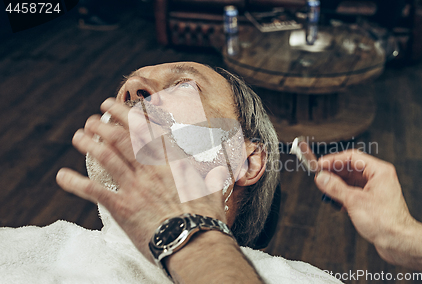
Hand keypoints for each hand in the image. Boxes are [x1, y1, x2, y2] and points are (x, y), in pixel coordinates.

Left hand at [56, 98, 228, 262]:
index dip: (131, 116)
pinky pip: (94, 191)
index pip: (150, 131)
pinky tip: (62, 176)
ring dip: (90, 143)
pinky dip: (75, 183)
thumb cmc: (205, 219)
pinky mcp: (122, 207)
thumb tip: (220, 170)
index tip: (119, 107)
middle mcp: (152, 169)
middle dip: (106, 123)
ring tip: (79, 135)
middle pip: (124, 138)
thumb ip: (212, 177)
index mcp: (173, 162)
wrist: (194, 242)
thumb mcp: (213, 192)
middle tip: (94, 117)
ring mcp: (136, 187)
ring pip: (107, 157)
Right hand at [314, 150, 418, 262]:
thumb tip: (322, 178)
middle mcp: (379, 178)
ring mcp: (377, 190)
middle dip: (335, 174)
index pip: (352, 158)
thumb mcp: (354, 201)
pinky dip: (345, 196)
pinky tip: (337, 202)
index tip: (320, 165)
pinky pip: (355, 193)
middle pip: (351, 168)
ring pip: (352, 182)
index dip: (334, 160)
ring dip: (338, 186)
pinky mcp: (374, 202)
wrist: (399, 242)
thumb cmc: (385, 221)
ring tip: (326, 191)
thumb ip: (335, 187)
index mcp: (379, 171)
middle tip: (320, 178)